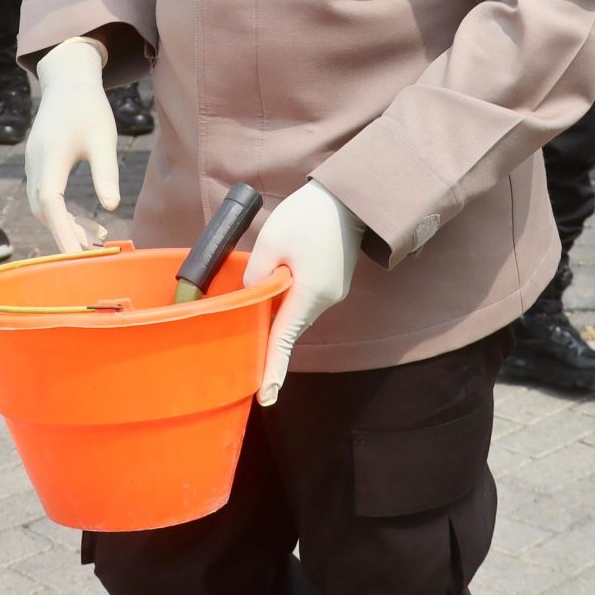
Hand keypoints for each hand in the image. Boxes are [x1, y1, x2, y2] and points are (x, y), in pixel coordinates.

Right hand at [24, 38, 118, 250]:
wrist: (67, 80)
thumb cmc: (89, 108)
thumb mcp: (103, 140)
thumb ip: (106, 173)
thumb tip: (112, 207)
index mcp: (50, 159)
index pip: (51, 205)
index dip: (62, 233)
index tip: (76, 256)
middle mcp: (35, 165)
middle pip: (43, 211)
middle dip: (65, 234)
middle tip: (94, 250)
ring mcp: (33, 164)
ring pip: (42, 206)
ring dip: (64, 224)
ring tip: (96, 236)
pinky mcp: (37, 164)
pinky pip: (44, 196)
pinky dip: (61, 212)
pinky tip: (85, 218)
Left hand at [247, 181, 361, 406]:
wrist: (348, 197)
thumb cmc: (308, 216)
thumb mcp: (271, 241)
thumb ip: (257, 275)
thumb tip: (253, 296)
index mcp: (309, 293)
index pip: (284, 340)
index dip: (273, 370)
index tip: (265, 397)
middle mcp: (324, 300)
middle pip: (287, 324)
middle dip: (267, 327)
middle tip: (247, 328)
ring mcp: (332, 293)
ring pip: (295, 310)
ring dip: (278, 304)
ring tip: (267, 277)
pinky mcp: (333, 283)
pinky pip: (305, 298)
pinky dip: (289, 294)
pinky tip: (282, 272)